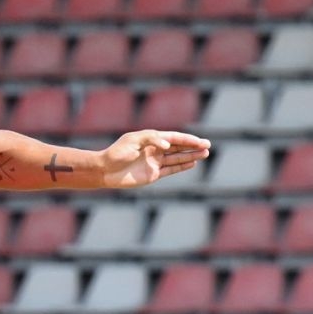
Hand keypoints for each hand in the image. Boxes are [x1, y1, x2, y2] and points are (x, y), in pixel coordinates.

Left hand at [96, 130, 211, 188]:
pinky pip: (170, 170)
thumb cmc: (116, 153)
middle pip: (178, 148)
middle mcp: (155, 150)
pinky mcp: (152, 175)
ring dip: (191, 156)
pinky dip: (181, 167)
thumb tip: (167, 145)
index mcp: (151, 139)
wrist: (105, 170)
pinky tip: (192, 163)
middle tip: (208, 147)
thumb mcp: (133, 141)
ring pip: (177, 158)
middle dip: (193, 147)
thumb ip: (152, 139)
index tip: (201, 141)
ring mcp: (155, 163)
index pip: (174, 138)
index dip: (188, 140)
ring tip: (205, 154)